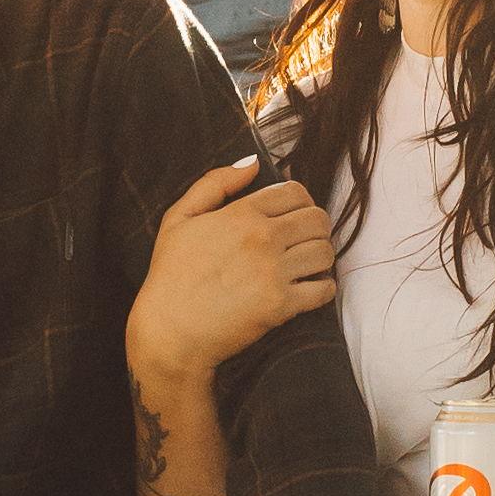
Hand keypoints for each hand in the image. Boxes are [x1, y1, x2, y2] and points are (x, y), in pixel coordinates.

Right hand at [127, 155, 339, 390]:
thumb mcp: (179, 218)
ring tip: (306, 264)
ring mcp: (273, 272)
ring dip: (320, 257)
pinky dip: (323, 288)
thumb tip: (252, 163)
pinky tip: (309, 289)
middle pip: (318, 219)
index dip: (300, 200)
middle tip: (303, 240)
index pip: (295, 191)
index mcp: (241, 214)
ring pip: (325, 252)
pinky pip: (324, 289)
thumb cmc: (171, 276)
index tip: (294, 215)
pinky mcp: (281, 306)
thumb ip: (215, 183)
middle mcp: (262, 239)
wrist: (169, 332)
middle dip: (316, 227)